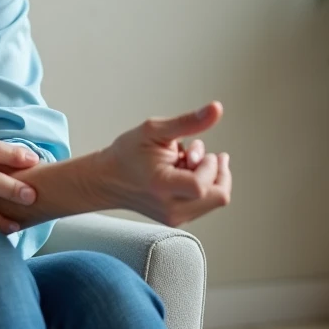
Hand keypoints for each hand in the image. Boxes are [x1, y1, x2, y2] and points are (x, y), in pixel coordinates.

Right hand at [95, 102, 231, 226]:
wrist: (108, 179)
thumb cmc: (127, 153)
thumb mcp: (155, 130)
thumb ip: (188, 121)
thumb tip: (216, 109)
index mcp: (163, 186)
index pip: (204, 185)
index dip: (209, 165)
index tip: (192, 151)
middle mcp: (172, 209)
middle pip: (220, 196)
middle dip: (215, 170)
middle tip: (193, 154)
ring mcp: (176, 218)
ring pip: (216, 199)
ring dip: (209, 176)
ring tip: (184, 162)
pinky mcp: (178, 220)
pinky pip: (206, 203)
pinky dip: (202, 185)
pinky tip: (184, 172)